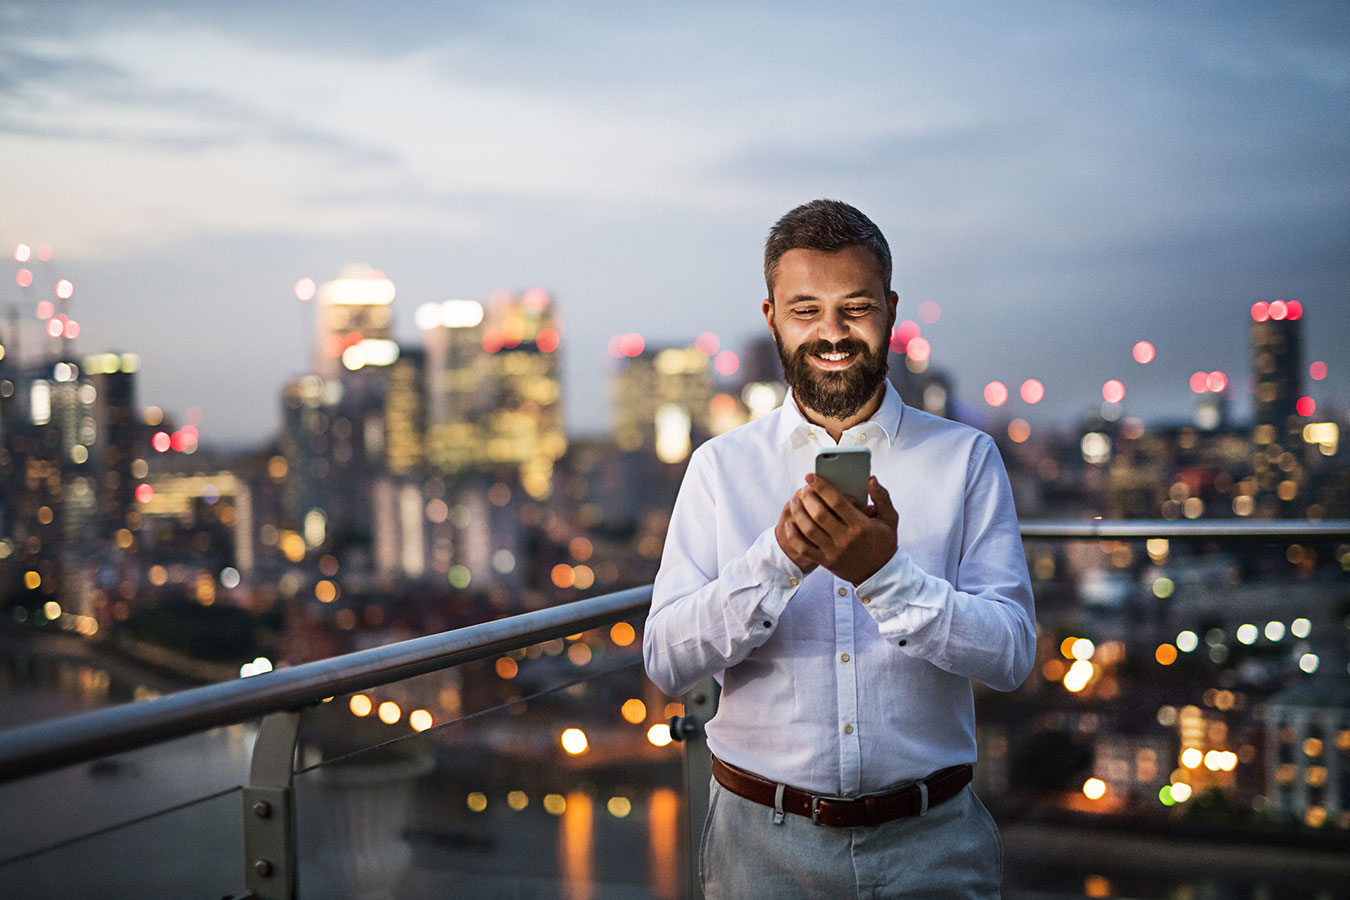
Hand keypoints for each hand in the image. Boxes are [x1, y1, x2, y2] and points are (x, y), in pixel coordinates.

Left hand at [774, 474, 898, 584]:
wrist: (879, 574)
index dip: (821, 487)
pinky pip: (804, 548)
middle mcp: (846, 539)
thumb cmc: (884, 543)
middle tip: (803, 488)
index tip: (811, 477)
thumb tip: (871, 480)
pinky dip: (794, 535)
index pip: (837, 502)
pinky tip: (790, 523)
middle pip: (819, 514)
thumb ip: (882, 498)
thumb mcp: (890, 520)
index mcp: (861, 525)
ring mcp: (834, 551)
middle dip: (808, 497)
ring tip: (794, 501)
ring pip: (809, 529)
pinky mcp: (826, 562)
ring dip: (798, 513)